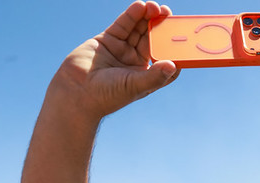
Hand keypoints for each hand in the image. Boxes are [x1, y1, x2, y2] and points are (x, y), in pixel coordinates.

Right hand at [53, 1, 180, 121]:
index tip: (183, 38)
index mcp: (145, 75)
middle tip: (169, 14)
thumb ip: (154, 76)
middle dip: (161, 27)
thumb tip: (172, 65)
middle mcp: (135, 62)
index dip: (174, 49)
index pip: (165, 59)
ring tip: (155, 7)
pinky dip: (132, 15)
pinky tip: (140, 6)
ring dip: (147, 17)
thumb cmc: (108, 96)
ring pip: (138, 29)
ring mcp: (122, 50)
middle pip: (153, 40)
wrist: (76, 92)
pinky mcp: (108, 40)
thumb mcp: (135, 86)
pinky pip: (123, 25)